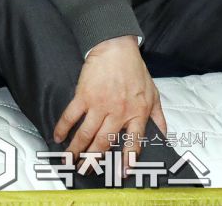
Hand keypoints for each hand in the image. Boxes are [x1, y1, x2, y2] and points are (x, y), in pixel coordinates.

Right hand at [53, 35, 165, 175]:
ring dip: (76, 150)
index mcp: (137, 111)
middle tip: (86, 170)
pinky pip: (71, 116)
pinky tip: (58, 137)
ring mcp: (100, 104)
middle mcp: (119, 110)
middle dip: (94, 160)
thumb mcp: (153, 93)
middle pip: (104, 143)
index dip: (129, 158)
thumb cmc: (135, 70)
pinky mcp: (84, 95)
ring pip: (86, 134)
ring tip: (70, 160)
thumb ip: (157, 117)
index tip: (123, 172)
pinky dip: (62, 128)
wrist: (116, 47)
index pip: (135, 140)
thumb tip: (163, 136)